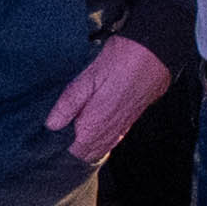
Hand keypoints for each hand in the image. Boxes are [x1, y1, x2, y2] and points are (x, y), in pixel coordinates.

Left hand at [45, 36, 173, 166]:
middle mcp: (111, 131)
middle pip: (88, 152)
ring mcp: (123, 125)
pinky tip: (94, 124)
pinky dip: (101, 136)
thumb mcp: (88, 77)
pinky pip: (113, 137)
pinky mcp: (132, 117)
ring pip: (101, 146)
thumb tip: (51, 125)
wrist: (156, 52)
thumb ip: (70, 103)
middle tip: (58, 133)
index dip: (60, 148)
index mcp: (96, 124)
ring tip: (73, 129)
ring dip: (87, 143)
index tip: (50, 137)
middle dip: (73, 148)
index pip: (74, 151)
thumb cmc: (121, 60)